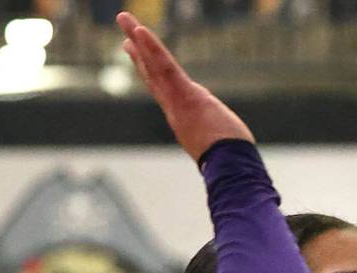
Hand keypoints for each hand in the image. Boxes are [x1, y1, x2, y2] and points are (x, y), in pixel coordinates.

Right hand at [117, 12, 253, 162]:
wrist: (230, 169)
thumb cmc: (231, 163)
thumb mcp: (221, 147)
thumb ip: (217, 138)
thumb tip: (230, 143)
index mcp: (182, 118)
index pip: (161, 89)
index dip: (147, 70)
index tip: (135, 52)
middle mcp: (174, 108)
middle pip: (153, 73)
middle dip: (138, 50)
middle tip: (124, 28)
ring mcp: (178, 102)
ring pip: (155, 67)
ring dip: (139, 40)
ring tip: (124, 19)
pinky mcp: (186, 96)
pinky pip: (166, 69)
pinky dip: (153, 50)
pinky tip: (141, 32)